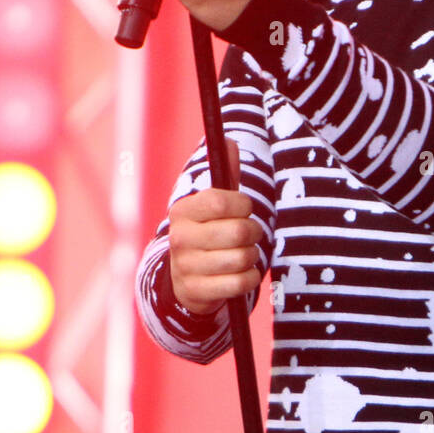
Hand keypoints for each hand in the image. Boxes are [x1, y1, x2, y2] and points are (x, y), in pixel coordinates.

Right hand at [168, 138, 263, 314]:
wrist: (186, 279)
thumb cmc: (209, 232)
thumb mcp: (214, 204)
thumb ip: (226, 174)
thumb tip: (229, 140)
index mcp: (183, 211)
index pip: (223, 201)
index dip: (243, 205)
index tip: (244, 210)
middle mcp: (179, 238)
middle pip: (238, 232)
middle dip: (253, 233)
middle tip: (249, 235)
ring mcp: (186, 267)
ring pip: (242, 258)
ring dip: (252, 257)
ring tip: (243, 254)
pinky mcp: (197, 292)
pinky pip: (241, 283)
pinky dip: (250, 278)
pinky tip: (242, 274)